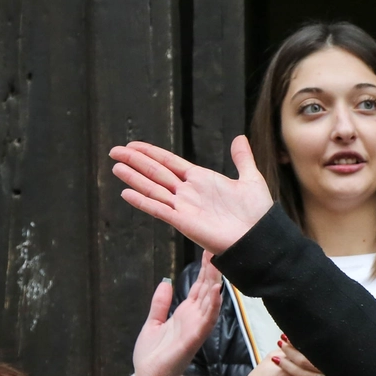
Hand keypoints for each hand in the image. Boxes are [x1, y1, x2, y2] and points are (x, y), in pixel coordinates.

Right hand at [109, 135, 272, 254]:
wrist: (261, 238)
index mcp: (201, 180)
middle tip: (114, 151)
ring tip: (116, 166)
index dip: (151, 152)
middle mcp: (189, 192)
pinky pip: (159, 210)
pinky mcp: (184, 222)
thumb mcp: (250, 179)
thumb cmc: (258, 214)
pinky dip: (143, 201)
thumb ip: (242, 159)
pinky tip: (126, 193)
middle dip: (135, 161)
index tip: (133, 145)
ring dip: (134, 178)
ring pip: (153, 188)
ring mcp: (184, 207)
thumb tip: (239, 137)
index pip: (169, 162)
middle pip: (156, 172)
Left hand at [132, 250, 222, 375]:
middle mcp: (194, 319)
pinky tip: (217, 292)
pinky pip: (206, 320)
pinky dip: (213, 306)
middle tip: (218, 249)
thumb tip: (166, 282)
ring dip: (216, 284)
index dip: (204, 270)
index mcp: (185, 315)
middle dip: (213, 271)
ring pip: (210, 302)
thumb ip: (160, 304)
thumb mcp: (152, 322)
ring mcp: (195, 329)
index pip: (198, 288)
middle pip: (207, 291)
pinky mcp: (193, 339)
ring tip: (220, 265)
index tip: (209, 252)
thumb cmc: (151, 355)